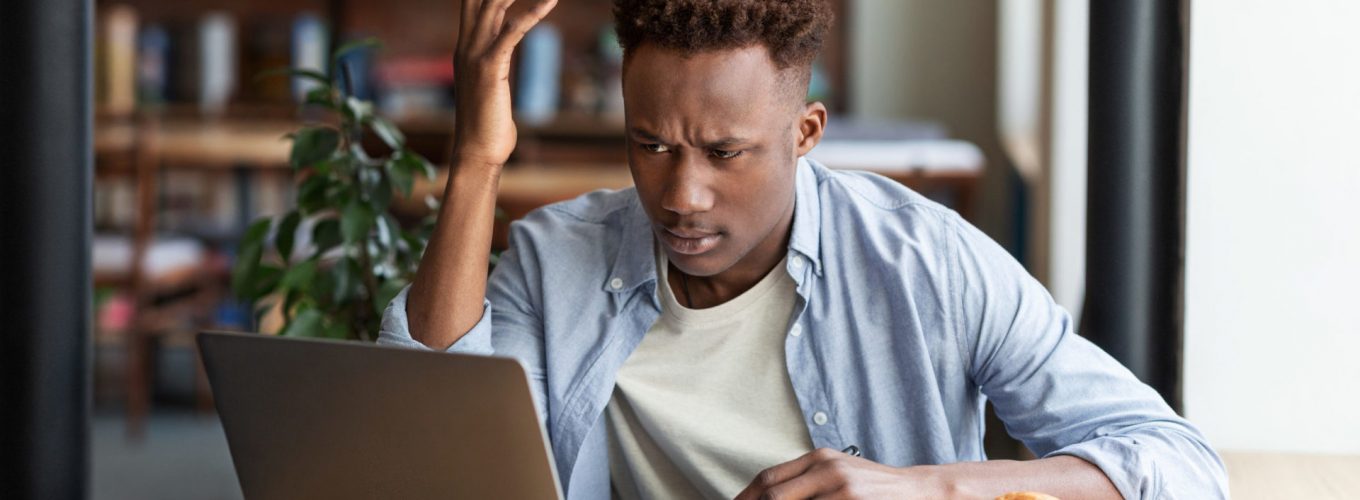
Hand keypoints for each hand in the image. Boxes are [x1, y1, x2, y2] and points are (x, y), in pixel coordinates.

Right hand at [451, 0, 556, 168]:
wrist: (477, 153)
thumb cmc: (488, 125)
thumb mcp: (489, 83)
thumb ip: (494, 59)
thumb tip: (502, 46)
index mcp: (465, 47)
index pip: (472, 1)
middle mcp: (465, 45)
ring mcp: (474, 55)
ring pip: (494, 5)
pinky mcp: (489, 68)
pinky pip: (512, 31)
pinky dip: (533, 12)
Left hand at [734, 448, 958, 499]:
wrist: (918, 490)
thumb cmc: (874, 488)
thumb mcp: (838, 474)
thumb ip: (805, 481)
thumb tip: (767, 497)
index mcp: (819, 458)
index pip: (768, 479)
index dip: (746, 498)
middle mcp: (827, 469)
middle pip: (774, 496)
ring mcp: (841, 489)